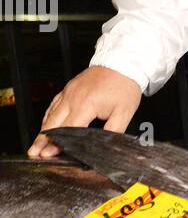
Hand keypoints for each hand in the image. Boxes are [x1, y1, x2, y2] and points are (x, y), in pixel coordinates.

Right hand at [27, 66, 142, 158]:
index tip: (49, 154)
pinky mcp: (68, 88)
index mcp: (86, 104)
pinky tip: (45, 126)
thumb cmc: (124, 86)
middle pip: (53, 123)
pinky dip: (48, 117)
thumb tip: (105, 147)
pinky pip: (54, 105)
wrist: (122, 63)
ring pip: (51, 114)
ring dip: (43, 130)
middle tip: (34, 153)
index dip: (57, 143)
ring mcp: (68, 92)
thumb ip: (113, 132)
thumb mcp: (124, 113)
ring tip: (36, 144)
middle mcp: (73, 97)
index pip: (67, 129)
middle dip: (42, 140)